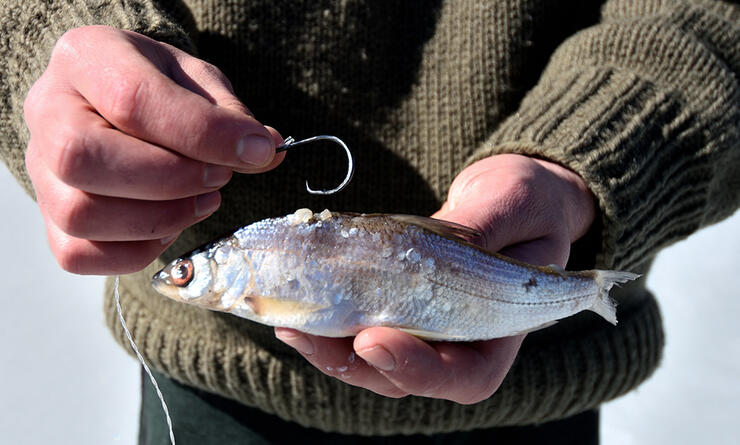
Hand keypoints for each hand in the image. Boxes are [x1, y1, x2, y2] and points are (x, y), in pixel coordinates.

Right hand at [23, 26, 283, 274]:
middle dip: (171, 179)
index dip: (203, 134)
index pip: (133, 100)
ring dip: (160, 219)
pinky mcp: (51, 217)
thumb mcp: (198, 80)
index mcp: (86, 59)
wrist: (116, 98)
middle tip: (218, 176)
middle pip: (85, 160)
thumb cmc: (159, 86)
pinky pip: (79, 254)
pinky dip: (137, 250)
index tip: (256, 150)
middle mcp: (48, 113)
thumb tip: (265, 152)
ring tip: (203, 199)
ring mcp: (41, 170)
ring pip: (80, 215)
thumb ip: (228, 114)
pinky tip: (170, 223)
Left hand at [276, 154, 594, 403]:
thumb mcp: (515, 204)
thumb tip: (428, 249)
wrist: (512, 198)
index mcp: (502, 328)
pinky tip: (295, 300)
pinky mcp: (396, 302)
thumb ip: (481, 227)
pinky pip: (359, 323)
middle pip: (403, 377)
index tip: (373, 341)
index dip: (418, 371)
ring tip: (287, 320)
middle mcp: (459, 339)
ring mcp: (424, 324)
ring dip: (326, 345)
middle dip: (350, 361)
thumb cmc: (529, 201)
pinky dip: (326, 317)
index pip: (466, 376)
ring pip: (371, 359)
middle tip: (304, 331)